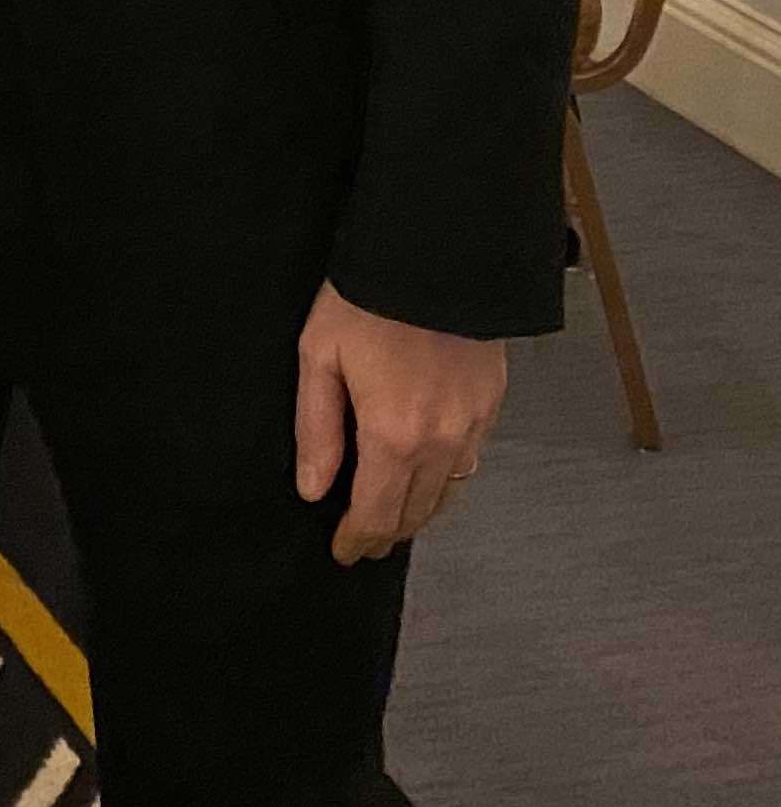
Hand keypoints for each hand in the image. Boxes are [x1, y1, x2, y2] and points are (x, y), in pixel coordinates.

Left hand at [294, 280, 504, 565]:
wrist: (438, 253)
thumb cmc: (369, 299)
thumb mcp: (320, 356)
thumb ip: (316, 429)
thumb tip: (314, 489)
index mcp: (393, 436)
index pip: (376, 514)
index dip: (358, 541)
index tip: (343, 553)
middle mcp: (441, 442)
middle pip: (415, 512)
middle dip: (387, 532)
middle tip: (364, 541)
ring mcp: (473, 425)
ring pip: (448, 493)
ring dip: (419, 511)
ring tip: (393, 516)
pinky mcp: (492, 404)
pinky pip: (470, 461)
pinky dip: (447, 479)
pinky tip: (429, 473)